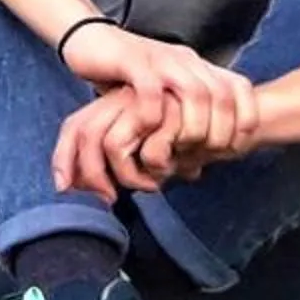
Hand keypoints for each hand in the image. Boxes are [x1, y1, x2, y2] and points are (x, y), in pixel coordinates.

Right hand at [53, 22, 258, 183]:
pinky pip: (151, 89)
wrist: (89, 38)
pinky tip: (149, 128)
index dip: (246, 118)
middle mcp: (183, 60)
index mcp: (196, 66)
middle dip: (222, 130)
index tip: (237, 148)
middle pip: (222, 94)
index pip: (240, 87)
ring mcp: (159, 60)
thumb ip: (182, 122)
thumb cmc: (125, 75)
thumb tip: (197, 169)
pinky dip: (155, 114)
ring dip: (193, 126)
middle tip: (209, 155)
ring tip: (182, 147)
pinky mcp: (131, 62)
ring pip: (194, 92)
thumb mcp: (163, 97)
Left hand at [56, 86, 181, 198]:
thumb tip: (103, 193)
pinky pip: (148, 151)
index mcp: (113, 105)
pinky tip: (171, 172)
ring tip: (149, 185)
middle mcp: (123, 100)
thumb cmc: (192, 132)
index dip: (63, 158)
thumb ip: (130, 163)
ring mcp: (145, 103)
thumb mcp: (156, 148)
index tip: (64, 188)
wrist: (236, 108)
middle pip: (82, 133)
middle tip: (106, 199)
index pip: (74, 127)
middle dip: (87, 174)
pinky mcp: (169, 112)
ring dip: (125, 176)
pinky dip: (154, 170)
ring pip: (110, 144)